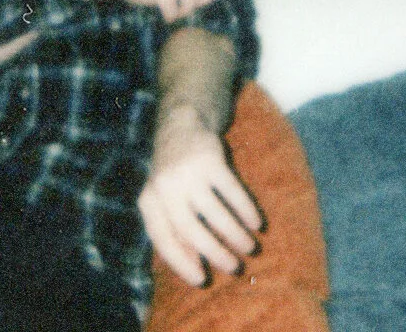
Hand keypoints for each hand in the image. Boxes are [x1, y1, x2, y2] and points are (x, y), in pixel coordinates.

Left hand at [138, 107, 262, 286]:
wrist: (180, 125)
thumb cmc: (174, 177)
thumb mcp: (165, 202)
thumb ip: (176, 232)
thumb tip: (195, 269)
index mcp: (149, 200)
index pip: (163, 240)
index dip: (181, 263)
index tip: (202, 280)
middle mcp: (164, 186)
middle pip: (191, 229)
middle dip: (215, 253)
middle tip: (235, 267)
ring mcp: (187, 171)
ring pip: (215, 213)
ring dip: (235, 235)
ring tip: (250, 247)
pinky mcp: (209, 157)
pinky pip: (232, 191)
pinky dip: (246, 210)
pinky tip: (256, 223)